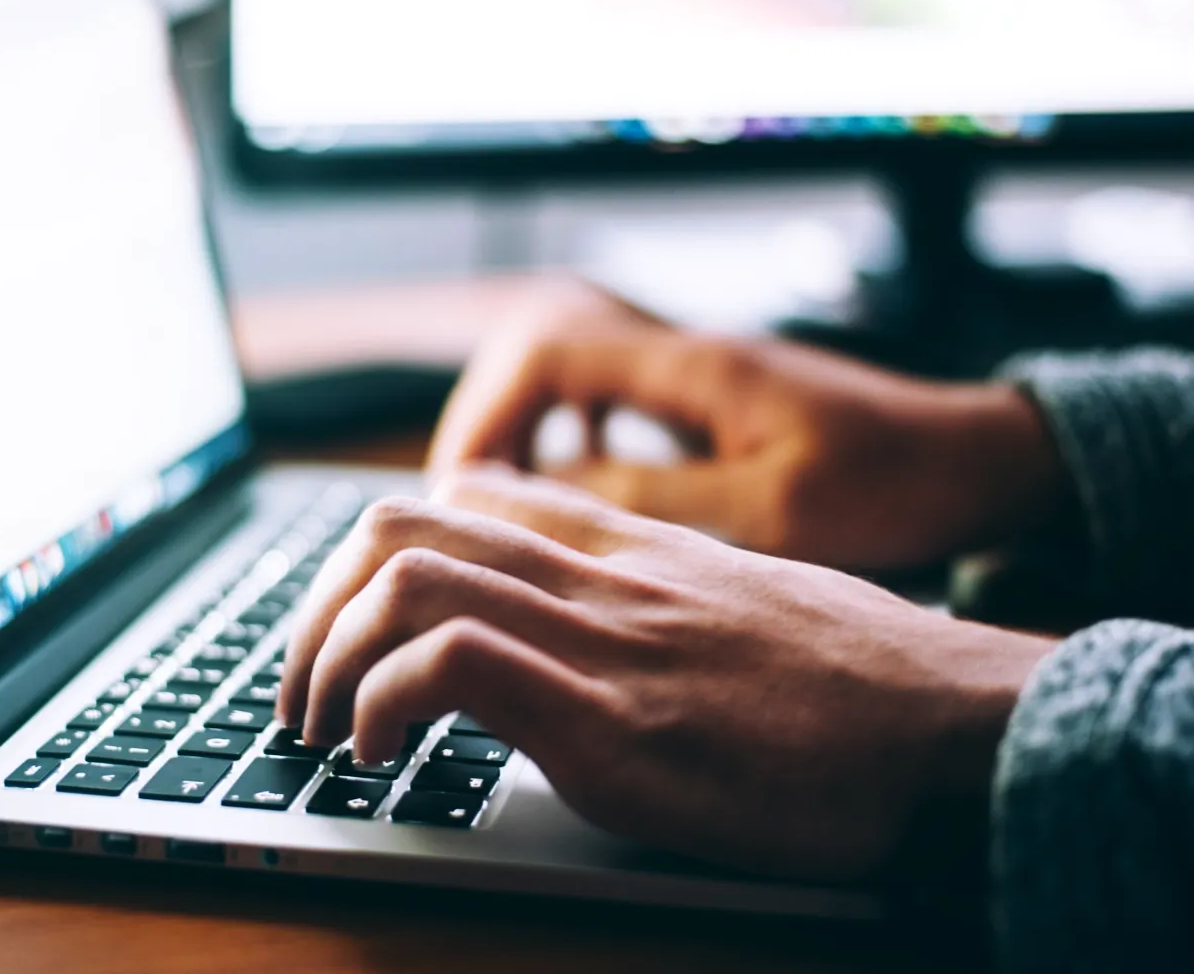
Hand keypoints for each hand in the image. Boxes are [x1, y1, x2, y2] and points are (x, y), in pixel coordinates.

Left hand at [278, 467, 1054, 882]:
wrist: (948, 723)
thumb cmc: (855, 680)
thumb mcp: (739, 603)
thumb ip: (651, 596)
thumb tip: (589, 628)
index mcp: (622, 548)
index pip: (463, 496)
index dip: (377, 553)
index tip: (354, 622)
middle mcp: (596, 574)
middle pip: (401, 523)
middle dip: (317, 605)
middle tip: (304, 685)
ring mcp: (599, 638)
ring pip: (404, 576)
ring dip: (326, 655)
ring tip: (322, 727)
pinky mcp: (610, 719)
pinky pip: (449, 663)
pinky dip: (382, 702)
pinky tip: (380, 756)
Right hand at [429, 279, 1064, 569]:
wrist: (974, 459)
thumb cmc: (893, 483)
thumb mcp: (773, 510)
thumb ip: (657, 496)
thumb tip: (550, 492)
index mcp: (694, 367)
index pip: (548, 351)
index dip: (487, 412)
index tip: (464, 486)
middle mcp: (686, 354)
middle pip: (542, 347)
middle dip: (490, 416)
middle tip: (466, 495)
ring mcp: (698, 372)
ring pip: (572, 370)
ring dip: (526, 423)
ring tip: (503, 494)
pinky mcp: (712, 399)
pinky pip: (611, 397)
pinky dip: (572, 432)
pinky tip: (575, 484)